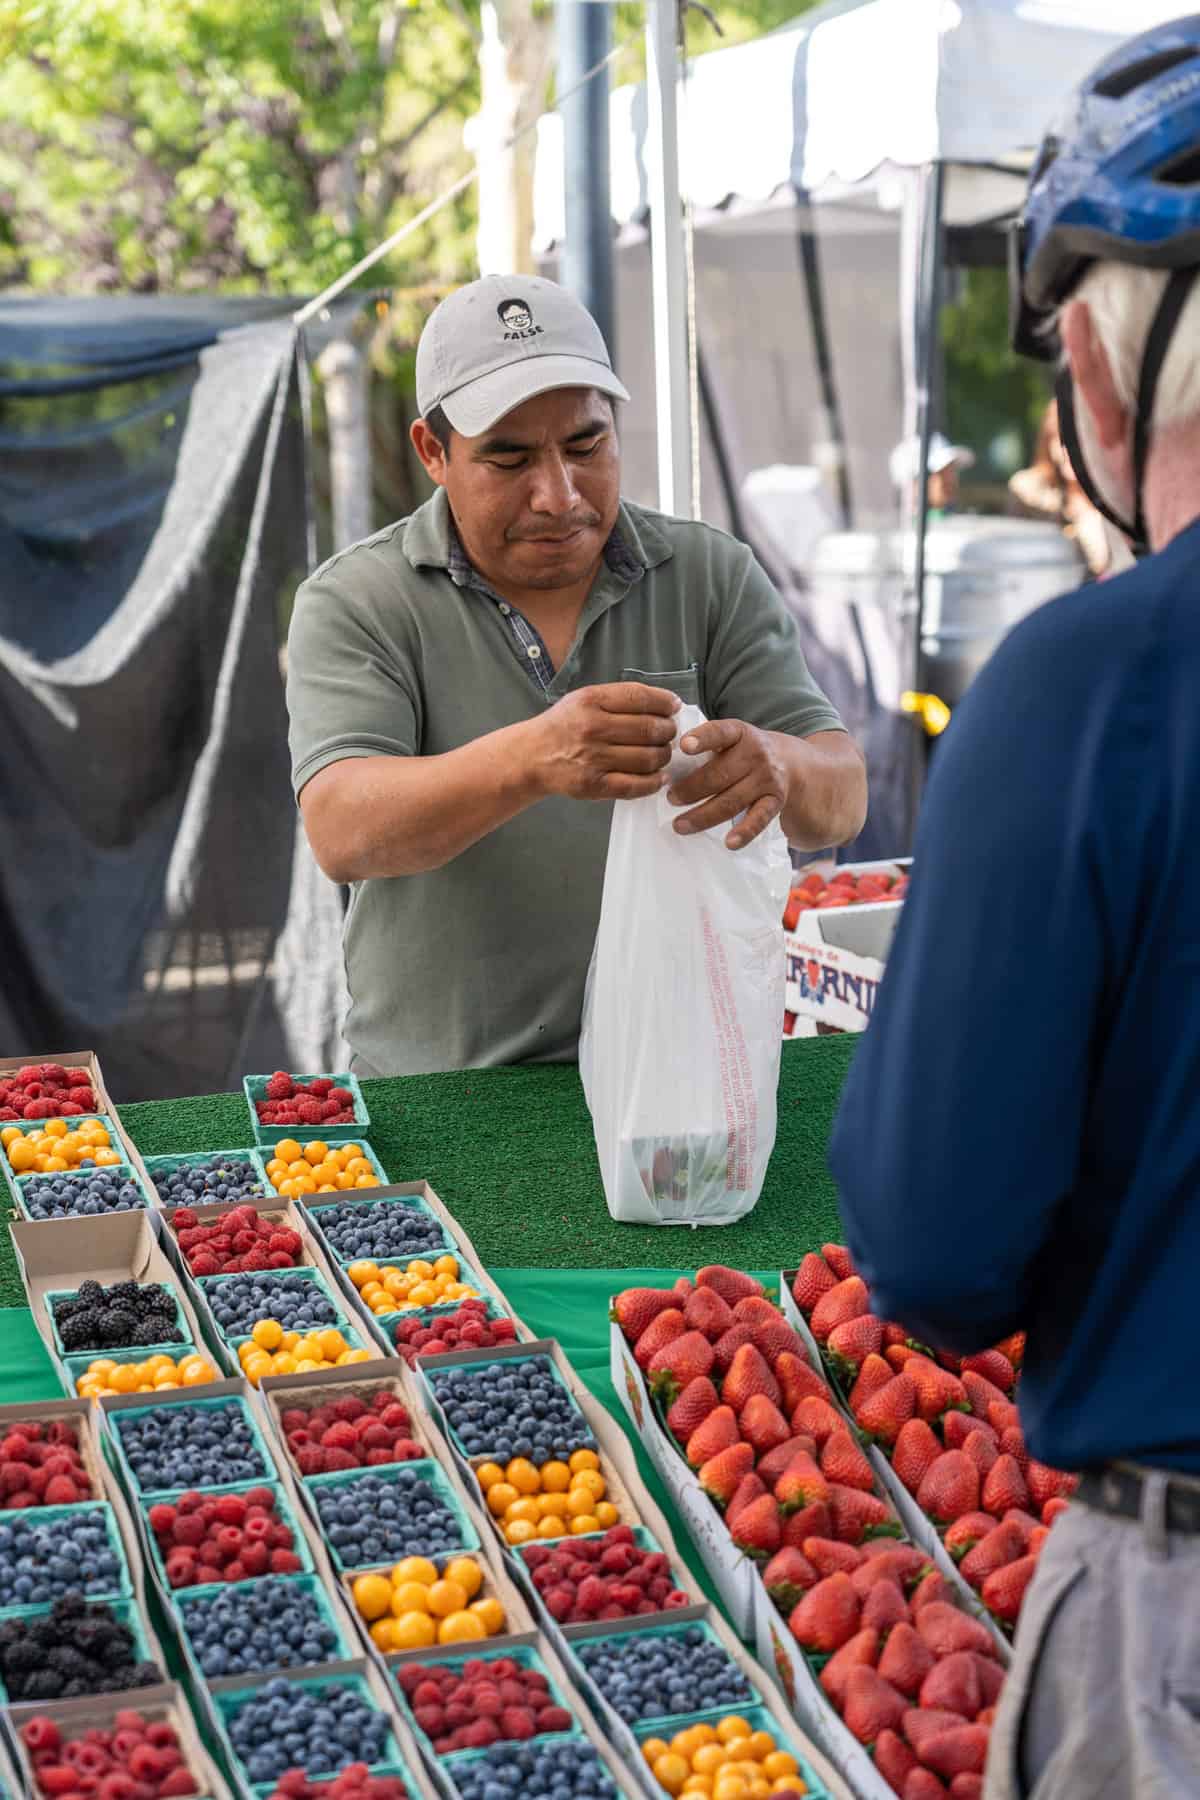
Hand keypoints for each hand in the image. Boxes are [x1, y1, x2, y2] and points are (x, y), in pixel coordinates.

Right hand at [534, 682, 680, 800]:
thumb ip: (619, 699)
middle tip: (668, 733)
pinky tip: (658, 777)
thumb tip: (665, 704)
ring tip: (662, 754)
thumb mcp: (583, 699)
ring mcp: (593, 758)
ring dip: (663, 756)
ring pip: (648, 758)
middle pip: (650, 729)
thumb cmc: (563, 726)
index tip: (673, 707)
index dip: (664, 702)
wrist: (532, 756)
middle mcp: (592, 728)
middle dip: (668, 731)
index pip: (640, 697)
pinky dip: (654, 782)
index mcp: (591, 701)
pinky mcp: (594, 785)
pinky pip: (636, 785)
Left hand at [668, 718, 787, 848]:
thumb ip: (704, 747)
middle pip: (719, 775)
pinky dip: (744, 833)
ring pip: (732, 801)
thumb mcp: (729, 739)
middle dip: (691, 789)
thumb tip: (664, 767)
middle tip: (670, 799)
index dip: (702, 739)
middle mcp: (756, 753)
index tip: (683, 746)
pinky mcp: (775, 801)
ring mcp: (767, 779)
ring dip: (703, 816)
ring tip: (680, 825)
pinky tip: (729, 843)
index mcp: (739, 732)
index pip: (719, 732)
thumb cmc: (742, 751)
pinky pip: (758, 819)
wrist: (787, 761)